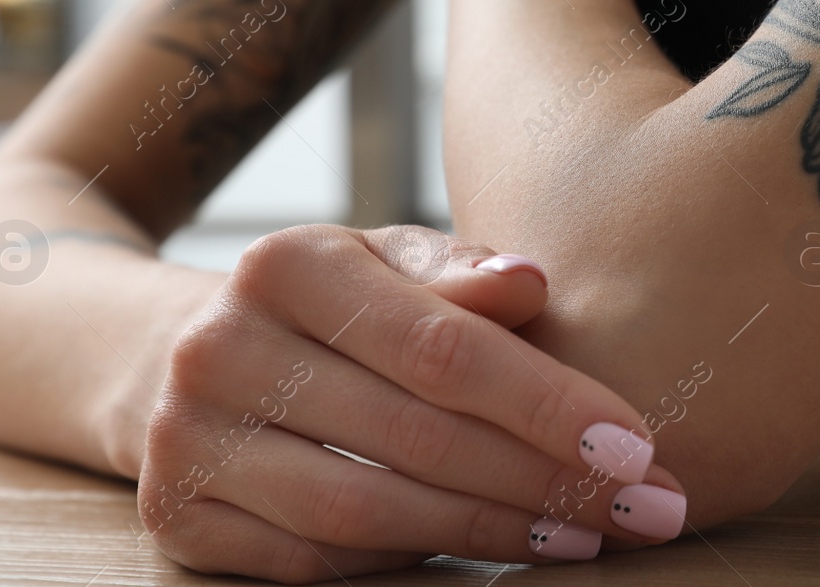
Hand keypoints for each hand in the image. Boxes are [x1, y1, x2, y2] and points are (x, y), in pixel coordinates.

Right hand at [136, 224, 686, 581]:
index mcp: (287, 265)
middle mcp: (221, 348)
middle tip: (642, 510)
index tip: (638, 446)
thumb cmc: (331, 304)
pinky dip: (411, 561)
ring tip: (581, 535)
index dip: (546, 404)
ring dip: (490, 533)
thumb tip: (534, 283)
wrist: (178, 351)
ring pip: (365, 512)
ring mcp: (187, 441)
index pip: (440, 347)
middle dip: (542, 481)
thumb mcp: (389, 262)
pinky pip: (317, 561)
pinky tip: (486, 550)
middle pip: (413, 437)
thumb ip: (462, 273)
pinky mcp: (177, 518)